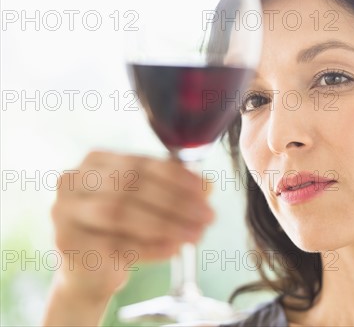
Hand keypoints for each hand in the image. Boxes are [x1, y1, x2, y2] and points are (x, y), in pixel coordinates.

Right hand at [49, 150, 214, 302]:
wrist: (89, 273)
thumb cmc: (121, 230)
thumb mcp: (149, 205)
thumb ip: (175, 190)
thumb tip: (209, 185)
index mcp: (95, 161)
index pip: (141, 163)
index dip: (177, 176)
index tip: (206, 190)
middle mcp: (73, 181)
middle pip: (132, 187)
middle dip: (176, 202)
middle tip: (208, 216)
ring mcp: (65, 212)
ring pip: (122, 213)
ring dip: (166, 224)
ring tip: (196, 235)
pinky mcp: (68, 243)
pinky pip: (115, 244)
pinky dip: (150, 247)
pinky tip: (173, 249)